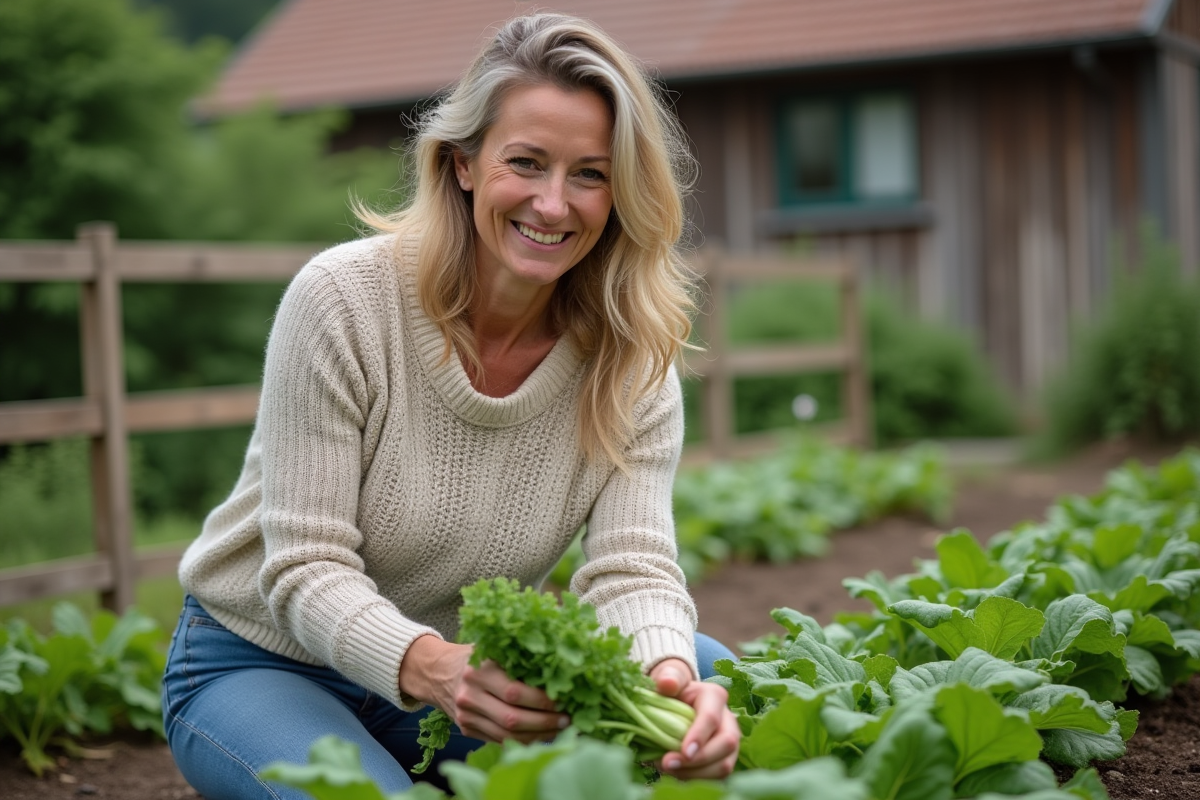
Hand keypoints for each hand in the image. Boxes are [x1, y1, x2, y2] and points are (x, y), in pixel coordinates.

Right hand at [399, 634, 568, 743]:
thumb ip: (518, 656)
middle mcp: (470, 695)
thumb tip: (560, 666)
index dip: (542, 700)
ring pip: (507, 735)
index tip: (564, 699)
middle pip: (512, 718)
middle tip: (567, 719)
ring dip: (537, 735)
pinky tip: (541, 735)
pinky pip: (499, 740)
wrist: (435, 671)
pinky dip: (522, 740)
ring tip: (559, 729)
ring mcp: (466, 716)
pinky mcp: (466, 729)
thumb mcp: (491, 647)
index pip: (515, 692)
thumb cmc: (473, 655)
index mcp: (479, 671)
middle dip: (544, 722)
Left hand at [649, 658, 740, 779]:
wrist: (677, 704)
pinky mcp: (725, 759)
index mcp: (715, 696)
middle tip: (668, 764)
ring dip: (696, 773)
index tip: (684, 752)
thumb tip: (667, 683)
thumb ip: (669, 678)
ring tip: (668, 769)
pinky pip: (718, 777)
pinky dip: (697, 779)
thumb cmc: (672, 691)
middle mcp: (729, 719)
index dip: (699, 736)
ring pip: (725, 765)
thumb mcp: (668, 679)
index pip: (711, 718)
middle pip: (726, 744)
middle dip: (699, 759)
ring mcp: (730, 742)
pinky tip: (677, 774)